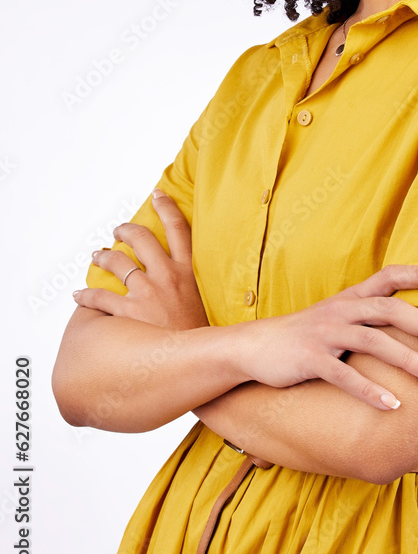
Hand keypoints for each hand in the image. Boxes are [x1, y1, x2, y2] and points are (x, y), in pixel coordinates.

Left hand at [73, 189, 208, 329]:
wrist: (199, 358)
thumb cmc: (199, 333)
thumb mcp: (203, 300)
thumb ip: (191, 284)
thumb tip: (181, 277)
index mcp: (188, 271)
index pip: (179, 229)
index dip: (167, 207)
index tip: (158, 195)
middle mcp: (167, 276)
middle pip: (143, 239)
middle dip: (127, 230)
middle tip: (119, 230)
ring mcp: (148, 293)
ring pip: (118, 262)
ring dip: (104, 255)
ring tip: (97, 255)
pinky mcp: (131, 312)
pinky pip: (100, 298)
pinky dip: (85, 295)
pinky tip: (78, 295)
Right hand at [234, 265, 417, 408]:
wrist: (254, 347)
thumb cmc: (305, 335)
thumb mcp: (338, 316)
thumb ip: (370, 316)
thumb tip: (414, 324)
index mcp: (351, 297)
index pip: (392, 275)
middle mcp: (341, 309)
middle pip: (390, 309)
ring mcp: (325, 333)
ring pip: (373, 341)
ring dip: (407, 359)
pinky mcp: (309, 359)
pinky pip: (344, 375)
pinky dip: (371, 390)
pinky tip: (393, 405)